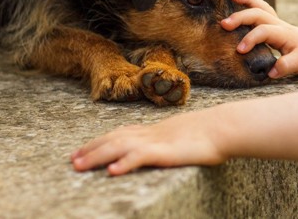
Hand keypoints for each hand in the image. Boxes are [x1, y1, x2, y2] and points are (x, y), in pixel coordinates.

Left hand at [70, 112, 224, 174]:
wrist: (225, 126)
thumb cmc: (211, 133)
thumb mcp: (184, 138)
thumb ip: (171, 143)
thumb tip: (164, 150)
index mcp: (155, 130)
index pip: (122, 133)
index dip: (101, 141)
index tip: (84, 150)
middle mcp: (151, 133)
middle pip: (115, 138)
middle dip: (92, 149)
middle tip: (72, 160)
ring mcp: (157, 141)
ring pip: (120, 146)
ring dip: (98, 156)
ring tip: (79, 166)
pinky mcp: (166, 151)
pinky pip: (141, 156)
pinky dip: (125, 162)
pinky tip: (113, 170)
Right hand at [220, 0, 297, 78]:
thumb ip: (287, 66)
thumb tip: (271, 72)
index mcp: (284, 33)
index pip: (264, 31)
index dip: (251, 39)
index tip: (239, 51)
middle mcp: (280, 25)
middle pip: (259, 14)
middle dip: (241, 17)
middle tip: (224, 24)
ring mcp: (277, 23)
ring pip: (261, 7)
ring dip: (246, 0)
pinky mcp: (275, 26)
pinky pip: (261, 11)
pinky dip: (250, 4)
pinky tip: (239, 1)